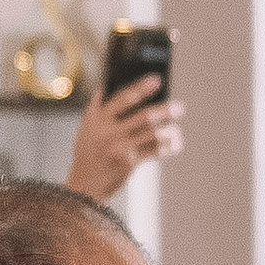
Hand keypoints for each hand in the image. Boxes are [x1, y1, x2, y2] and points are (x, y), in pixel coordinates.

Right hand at [65, 74, 184, 202]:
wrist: (85, 185)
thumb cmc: (87, 154)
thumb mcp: (85, 129)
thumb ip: (95, 108)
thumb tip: (102, 89)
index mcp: (98, 118)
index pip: (122, 98)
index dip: (141, 88)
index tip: (157, 80)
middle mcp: (109, 131)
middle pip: (142, 117)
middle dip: (164, 111)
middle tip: (180, 107)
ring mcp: (119, 147)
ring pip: (151, 135)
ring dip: (168, 131)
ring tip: (177, 129)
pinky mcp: (128, 162)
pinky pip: (152, 152)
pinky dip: (166, 148)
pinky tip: (175, 144)